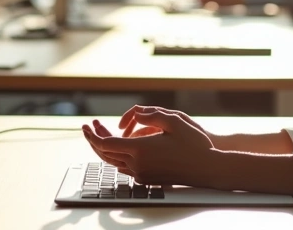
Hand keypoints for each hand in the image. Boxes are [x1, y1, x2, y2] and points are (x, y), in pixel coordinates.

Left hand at [82, 106, 216, 185]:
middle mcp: (137, 164)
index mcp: (141, 150)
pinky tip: (120, 144)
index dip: (92, 135)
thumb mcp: (175, 121)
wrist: (207, 169)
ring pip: (114, 161)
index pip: (106, 144)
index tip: (85, 126)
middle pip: (106, 153)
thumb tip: (135, 112)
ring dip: (106, 147)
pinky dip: (117, 155)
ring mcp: (142, 174)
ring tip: (102, 131)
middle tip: (89, 126)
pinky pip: (125, 166)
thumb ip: (151, 115)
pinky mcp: (146, 179)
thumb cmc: (194, 143)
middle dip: (94, 139)